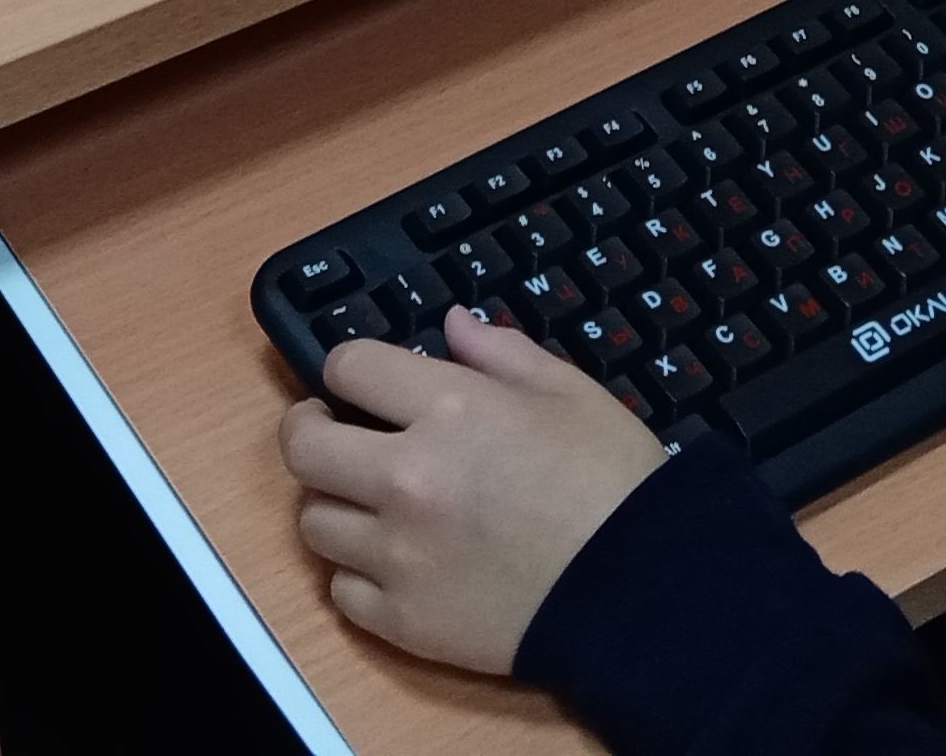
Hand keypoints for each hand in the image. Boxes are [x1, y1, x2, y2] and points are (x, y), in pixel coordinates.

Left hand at [277, 309, 668, 673]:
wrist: (642, 593)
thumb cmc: (613, 484)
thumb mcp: (571, 392)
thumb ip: (501, 352)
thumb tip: (451, 325)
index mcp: (450, 409)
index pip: (347, 366)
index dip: (349, 367)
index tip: (359, 382)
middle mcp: (408, 478)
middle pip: (303, 446)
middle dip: (310, 427)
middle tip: (333, 430)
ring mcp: (399, 555)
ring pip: (312, 522)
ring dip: (336, 503)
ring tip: (370, 502)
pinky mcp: (404, 621)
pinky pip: (341, 592)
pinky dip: (359, 575)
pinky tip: (394, 562)